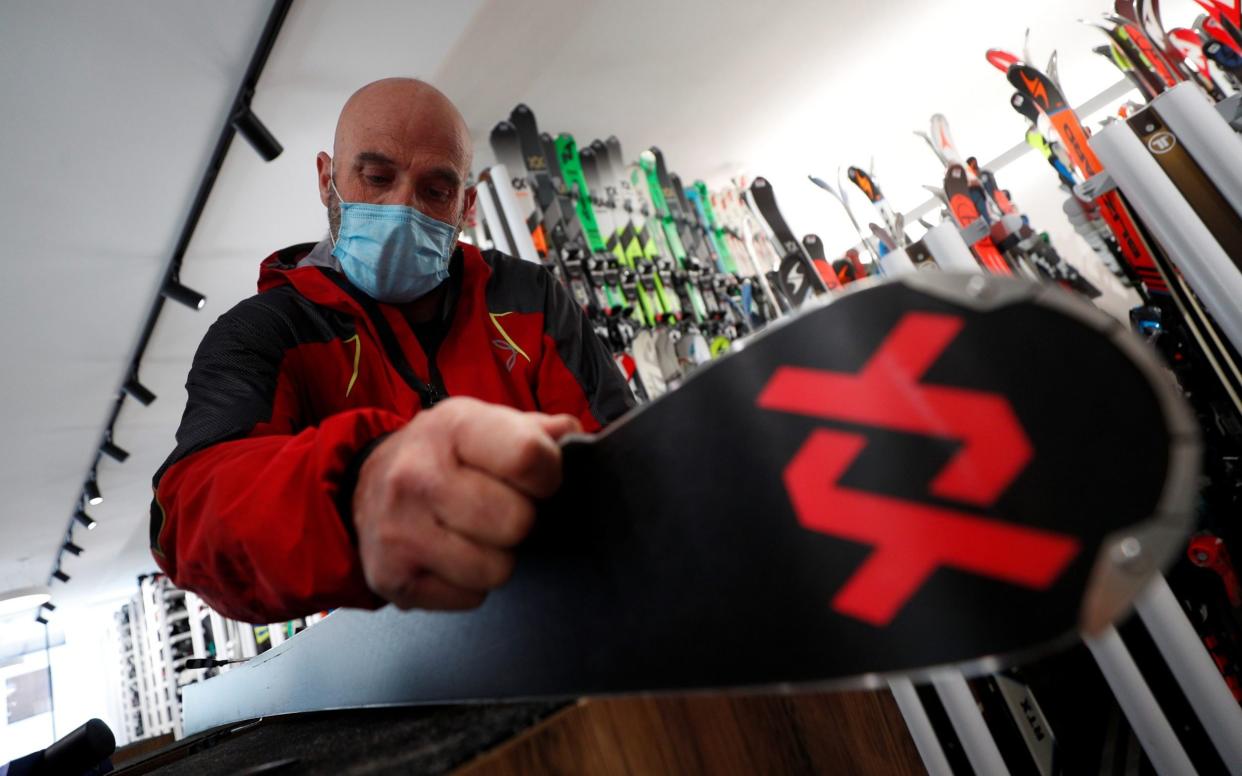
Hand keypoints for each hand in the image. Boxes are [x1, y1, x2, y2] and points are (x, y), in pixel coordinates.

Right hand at [352, 397, 581, 610]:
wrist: (363, 485)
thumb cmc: (440, 455)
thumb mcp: (482, 424)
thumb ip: (536, 430)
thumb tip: (572, 437)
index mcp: (452, 427)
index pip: (529, 458)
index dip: (548, 476)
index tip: (537, 480)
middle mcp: (418, 475)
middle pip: (517, 522)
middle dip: (519, 520)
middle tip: (499, 509)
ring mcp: (400, 530)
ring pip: (496, 570)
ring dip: (496, 557)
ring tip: (474, 534)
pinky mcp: (392, 577)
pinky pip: (470, 598)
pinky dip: (469, 584)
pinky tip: (450, 555)